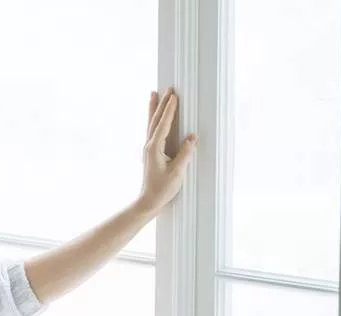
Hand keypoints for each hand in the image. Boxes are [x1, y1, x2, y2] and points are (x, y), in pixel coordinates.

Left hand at [136, 88, 197, 217]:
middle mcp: (149, 145)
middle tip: (167, 89)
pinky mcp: (150, 153)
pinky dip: (154, 120)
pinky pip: (152, 131)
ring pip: (151, 123)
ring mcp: (148, 149)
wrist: (148, 202)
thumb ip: (185, 153)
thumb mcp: (177, 172)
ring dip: (154, 108)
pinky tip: (155, 116)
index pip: (163, 124)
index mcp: (154, 148)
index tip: (174, 96)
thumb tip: (192, 136)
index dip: (169, 110)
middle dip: (162, 103)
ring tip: (154, 93)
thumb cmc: (162, 189)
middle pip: (155, 120)